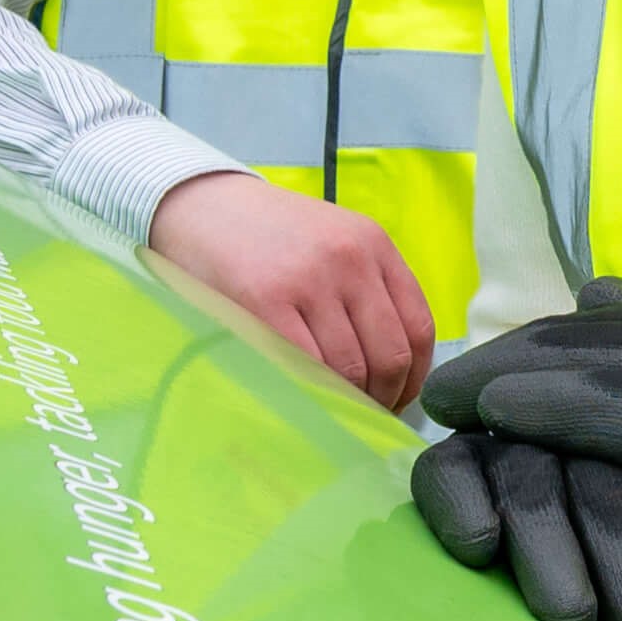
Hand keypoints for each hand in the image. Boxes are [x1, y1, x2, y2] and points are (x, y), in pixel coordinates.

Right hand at [148, 171, 433, 410]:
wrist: (203, 204)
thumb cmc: (271, 235)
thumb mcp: (335, 242)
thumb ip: (368, 289)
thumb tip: (395, 370)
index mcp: (374, 244)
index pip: (418, 328)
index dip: (414, 378)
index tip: (399, 400)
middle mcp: (350, 259)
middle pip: (389, 355)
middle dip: (382, 398)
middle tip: (366, 416)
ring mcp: (309, 279)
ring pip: (350, 368)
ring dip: (348, 403)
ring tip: (336, 412)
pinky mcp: (265, 300)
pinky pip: (304, 365)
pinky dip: (312, 393)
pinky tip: (307, 401)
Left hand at [411, 279, 621, 620]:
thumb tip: (593, 297)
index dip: (548, 340)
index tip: (486, 372)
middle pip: (606, 329)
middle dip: (518, 352)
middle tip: (448, 387)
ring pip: (604, 358)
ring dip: (515, 372)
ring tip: (454, 399)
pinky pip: (616, 411)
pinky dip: (549, 404)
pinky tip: (495, 415)